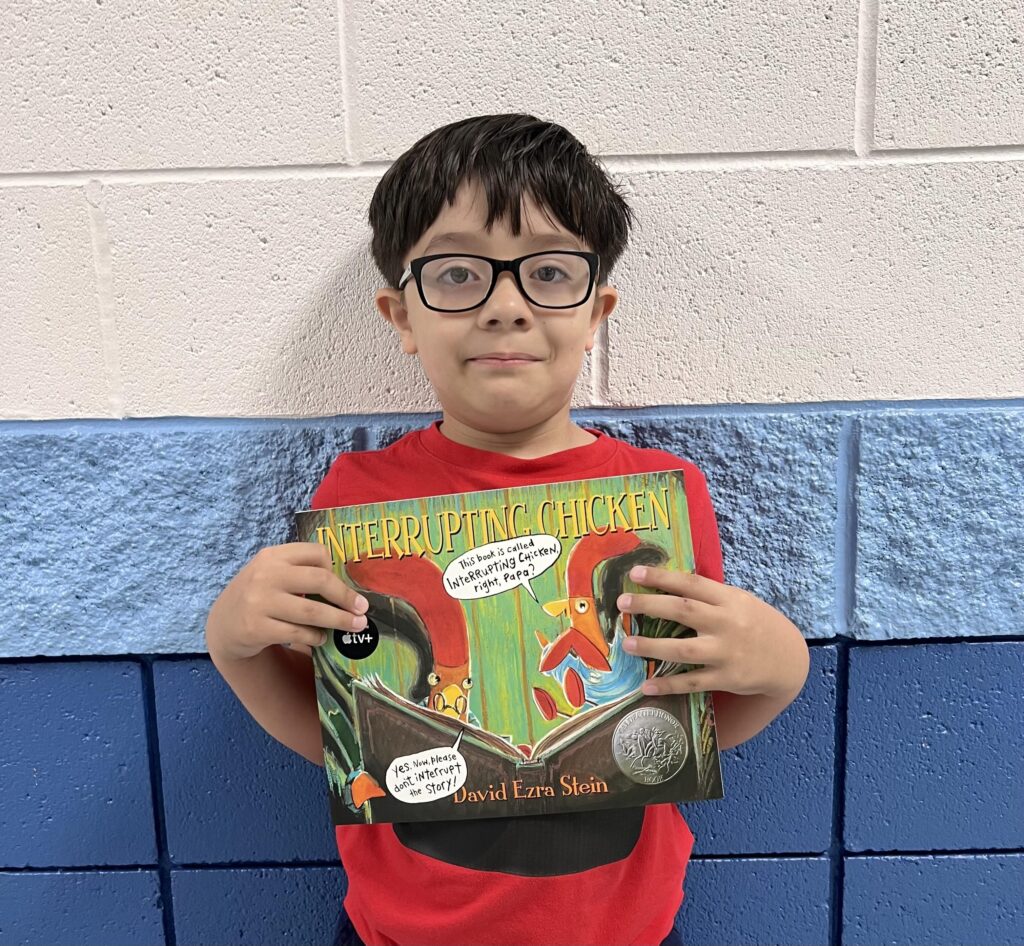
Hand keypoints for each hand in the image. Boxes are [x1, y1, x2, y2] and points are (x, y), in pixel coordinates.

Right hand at [205, 543, 369, 661]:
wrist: (224, 624)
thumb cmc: (260, 595)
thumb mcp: (273, 573)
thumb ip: (301, 572)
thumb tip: (348, 586)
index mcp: (274, 555)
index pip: (316, 553)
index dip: (335, 568)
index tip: (345, 585)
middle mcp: (266, 574)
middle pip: (320, 580)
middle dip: (346, 596)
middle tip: (363, 610)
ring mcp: (259, 601)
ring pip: (312, 611)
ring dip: (339, 620)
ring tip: (354, 626)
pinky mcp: (256, 628)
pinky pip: (297, 633)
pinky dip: (316, 637)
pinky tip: (322, 638)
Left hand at [618, 565, 807, 699]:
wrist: (788, 659)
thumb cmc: (756, 624)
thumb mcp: (739, 601)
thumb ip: (709, 595)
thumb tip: (667, 584)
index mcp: (729, 599)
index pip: (691, 583)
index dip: (662, 577)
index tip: (635, 573)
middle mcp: (727, 623)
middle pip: (684, 611)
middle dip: (649, 605)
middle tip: (622, 603)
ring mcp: (726, 652)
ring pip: (684, 649)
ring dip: (652, 646)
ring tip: (628, 644)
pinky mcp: (726, 678)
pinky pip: (693, 682)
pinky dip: (669, 684)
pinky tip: (646, 686)